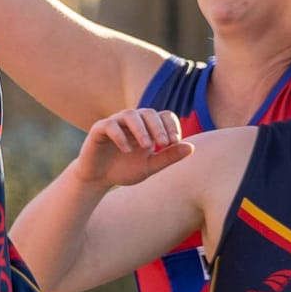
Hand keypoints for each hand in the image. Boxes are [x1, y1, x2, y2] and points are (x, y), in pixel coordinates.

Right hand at [77, 108, 191, 191]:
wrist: (98, 178)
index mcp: (147, 127)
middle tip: (164, 144)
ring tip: (147, 146)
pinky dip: (120, 136)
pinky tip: (127, 150)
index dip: (172, 126)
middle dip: (158, 127)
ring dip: (141, 129)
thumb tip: (192, 147)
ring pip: (130, 114)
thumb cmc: (125, 170)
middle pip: (149, 112)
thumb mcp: (150, 166)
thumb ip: (169, 156)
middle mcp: (132, 121)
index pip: (164, 116)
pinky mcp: (99, 129)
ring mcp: (115, 122)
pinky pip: (110, 125)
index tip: (174, 142)